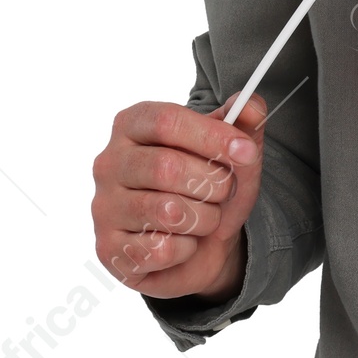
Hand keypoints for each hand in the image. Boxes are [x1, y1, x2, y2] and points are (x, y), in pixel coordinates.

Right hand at [91, 94, 266, 301]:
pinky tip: (183, 242)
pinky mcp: (108, 249)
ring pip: (166, 212)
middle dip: (213, 183)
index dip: (212, 136)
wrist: (202, 245)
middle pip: (166, 167)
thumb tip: (253, 108)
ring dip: (205, 218)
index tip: (246, 151)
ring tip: (206, 217)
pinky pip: (160, 250)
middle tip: (226, 191)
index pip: (166, 121)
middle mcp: (109, 163)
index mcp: (134, 125)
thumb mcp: (233, 149)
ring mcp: (104, 207)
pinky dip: (187, 248)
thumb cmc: (210, 185)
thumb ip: (245, 121)